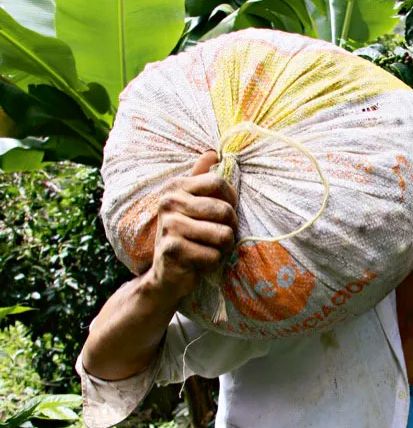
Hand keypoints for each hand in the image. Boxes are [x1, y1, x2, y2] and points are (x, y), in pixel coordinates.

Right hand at [146, 151, 238, 300]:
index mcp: (176, 187)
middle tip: (220, 236)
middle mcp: (168, 202)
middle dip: (230, 227)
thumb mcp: (191, 205)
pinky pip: (213, 255)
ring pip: (223, 234)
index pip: (218, 182)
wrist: (165, 275)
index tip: (227, 213)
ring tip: (211, 248)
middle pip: (224, 210)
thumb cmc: (186, 237)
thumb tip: (212, 152)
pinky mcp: (172, 250)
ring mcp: (169, 225)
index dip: (232, 199)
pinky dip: (213, 262)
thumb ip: (200, 178)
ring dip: (223, 247)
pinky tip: (199, 262)